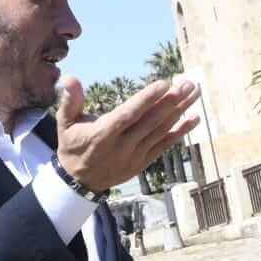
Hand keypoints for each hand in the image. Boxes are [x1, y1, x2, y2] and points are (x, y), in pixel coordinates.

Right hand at [55, 75, 200, 192]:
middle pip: (151, 121)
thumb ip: (70, 100)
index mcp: (103, 134)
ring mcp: (135, 155)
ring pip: (162, 130)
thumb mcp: (66, 124)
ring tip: (195, 92)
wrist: (80, 182)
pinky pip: (165, 145)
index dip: (147, 100)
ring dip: (180, 111)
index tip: (164, 84)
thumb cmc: (73, 146)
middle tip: (188, 83)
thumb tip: (70, 77)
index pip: (129, 114)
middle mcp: (122, 145)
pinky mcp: (143, 161)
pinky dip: (181, 131)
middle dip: (172, 101)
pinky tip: (195, 118)